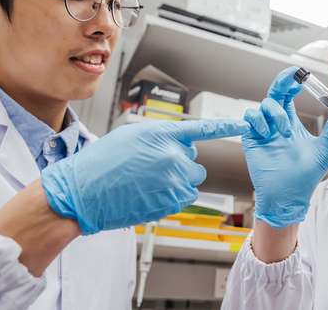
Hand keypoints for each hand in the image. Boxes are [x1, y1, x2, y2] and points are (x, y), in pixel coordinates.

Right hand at [41, 119, 248, 234]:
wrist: (82, 192)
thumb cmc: (100, 163)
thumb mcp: (130, 136)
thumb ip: (160, 136)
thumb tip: (176, 143)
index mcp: (163, 135)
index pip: (203, 129)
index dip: (226, 126)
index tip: (245, 124)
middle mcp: (172, 157)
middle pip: (195, 164)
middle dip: (179, 167)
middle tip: (151, 170)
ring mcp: (172, 182)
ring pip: (188, 183)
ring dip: (175, 184)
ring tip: (146, 184)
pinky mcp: (169, 203)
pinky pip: (180, 199)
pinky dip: (168, 199)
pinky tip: (145, 195)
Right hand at [242, 66, 327, 227]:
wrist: (289, 196)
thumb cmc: (307, 176)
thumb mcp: (325, 150)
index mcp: (291, 123)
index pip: (289, 95)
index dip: (292, 83)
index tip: (302, 75)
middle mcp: (276, 124)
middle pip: (275, 93)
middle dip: (282, 81)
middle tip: (291, 76)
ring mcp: (263, 131)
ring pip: (263, 105)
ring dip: (276, 113)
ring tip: (285, 131)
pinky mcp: (252, 139)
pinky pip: (250, 117)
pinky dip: (260, 121)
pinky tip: (270, 134)